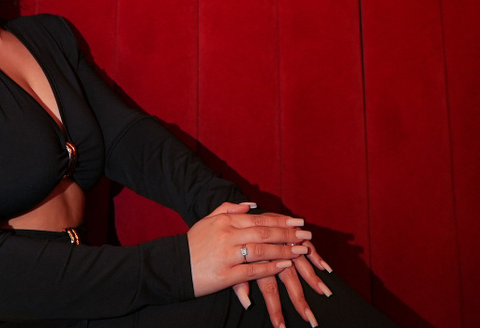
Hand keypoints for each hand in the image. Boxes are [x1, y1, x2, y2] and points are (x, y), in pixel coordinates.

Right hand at [187, 201, 308, 296]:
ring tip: (301, 251)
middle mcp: (227, 235)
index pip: (260, 219)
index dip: (281, 221)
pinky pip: (253, 270)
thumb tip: (251, 205)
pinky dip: (270, 268)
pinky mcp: (225, 274)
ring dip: (284, 250)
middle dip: (288, 234)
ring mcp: (227, 254)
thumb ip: (229, 209)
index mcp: (225, 220)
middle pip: (264, 232)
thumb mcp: (208, 221)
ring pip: (262, 250)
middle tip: (306, 236)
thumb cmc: (193, 244)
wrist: (173, 266)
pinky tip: (284, 266)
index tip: (299, 222)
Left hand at [236, 234, 334, 327]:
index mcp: (258, 262)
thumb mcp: (235, 262)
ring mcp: (284, 243)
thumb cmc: (236, 244)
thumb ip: (241, 284)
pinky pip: (306, 246)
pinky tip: (325, 269)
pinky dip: (316, 256)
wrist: (239, 217)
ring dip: (313, 280)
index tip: (282, 327)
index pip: (269, 291)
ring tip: (325, 294)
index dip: (275, 310)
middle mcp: (273, 253)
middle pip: (289, 280)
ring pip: (301, 263)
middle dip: (300, 301)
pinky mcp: (292, 234)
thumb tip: (246, 304)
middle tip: (311, 320)